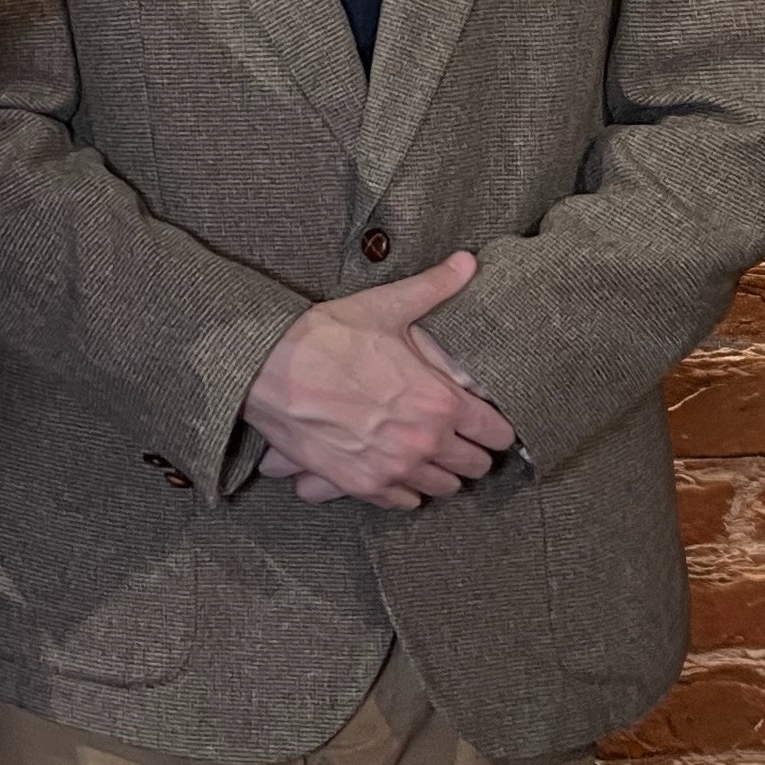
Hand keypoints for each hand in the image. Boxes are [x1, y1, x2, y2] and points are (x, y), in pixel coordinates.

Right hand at [241, 252, 518, 510]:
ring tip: (424, 450)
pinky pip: (405, 502)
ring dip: (439, 470)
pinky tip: (395, 467)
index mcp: (440, 401)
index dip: (494, 425)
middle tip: (452, 433)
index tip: (482, 418)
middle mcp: (424, 442)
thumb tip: (468, 262)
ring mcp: (393, 468)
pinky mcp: (362, 485)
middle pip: (476, 466)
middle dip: (468, 448)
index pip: (498, 435)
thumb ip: (434, 288)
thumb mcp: (384, 307)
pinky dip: (405, 489)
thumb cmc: (326, 336)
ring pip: (444, 487)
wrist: (266, 367)